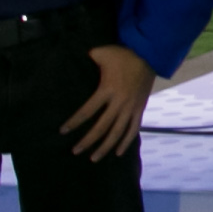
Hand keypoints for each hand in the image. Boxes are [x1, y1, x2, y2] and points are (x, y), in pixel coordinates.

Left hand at [63, 45, 152, 159]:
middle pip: (102, 127)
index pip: (87, 110)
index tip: (63, 131)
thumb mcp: (102, 53)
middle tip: (75, 151)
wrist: (149, 55)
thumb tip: (71, 59)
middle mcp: (119, 102)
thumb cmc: (123, 55)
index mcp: (107, 90)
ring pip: (118, 132)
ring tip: (94, 158)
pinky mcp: (140, 109)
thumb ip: (87, 58)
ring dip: (106, 147)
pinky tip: (118, 152)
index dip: (74, 122)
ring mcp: (131, 107)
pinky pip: (133, 129)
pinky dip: (126, 142)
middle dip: (88, 140)